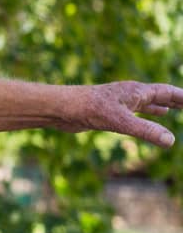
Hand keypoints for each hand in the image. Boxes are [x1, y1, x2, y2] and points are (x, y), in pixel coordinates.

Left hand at [59, 81, 182, 148]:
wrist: (62, 108)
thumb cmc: (89, 109)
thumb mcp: (121, 121)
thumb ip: (146, 130)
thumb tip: (170, 140)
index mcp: (136, 91)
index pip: (166, 92)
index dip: (181, 96)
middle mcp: (129, 94)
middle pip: (157, 95)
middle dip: (174, 100)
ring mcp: (118, 102)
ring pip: (143, 104)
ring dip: (158, 107)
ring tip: (171, 110)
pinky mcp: (108, 112)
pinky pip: (131, 113)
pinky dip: (142, 116)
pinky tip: (142, 119)